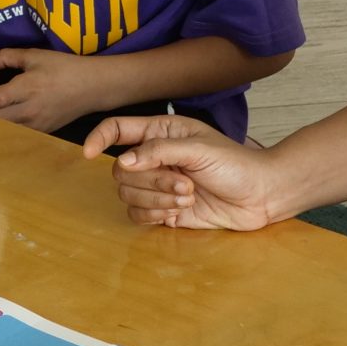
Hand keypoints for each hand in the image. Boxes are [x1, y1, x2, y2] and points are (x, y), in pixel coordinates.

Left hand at [0, 47, 99, 133]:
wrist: (92, 87)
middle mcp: (30, 111)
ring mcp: (36, 125)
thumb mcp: (35, 55)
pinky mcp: (42, 131)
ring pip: (4, 130)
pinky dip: (4, 128)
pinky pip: (17, 133)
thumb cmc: (64, 68)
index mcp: (28, 89)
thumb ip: (7, 57)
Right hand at [83, 115, 281, 230]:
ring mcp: (156, 186)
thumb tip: (123, 162)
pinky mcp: (162, 211)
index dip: (98, 138)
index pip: (117, 130)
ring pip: (127, 195)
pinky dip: (154, 215)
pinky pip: (137, 216)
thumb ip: (158, 152)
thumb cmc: (235, 164)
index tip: (88, 153)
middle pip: (120, 171)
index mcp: (160, 134)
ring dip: (156, 199)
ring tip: (187, 196)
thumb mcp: (198, 149)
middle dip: (150, 181)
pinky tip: (179, 211)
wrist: (259, 196)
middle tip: (185, 184)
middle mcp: (153, 159)